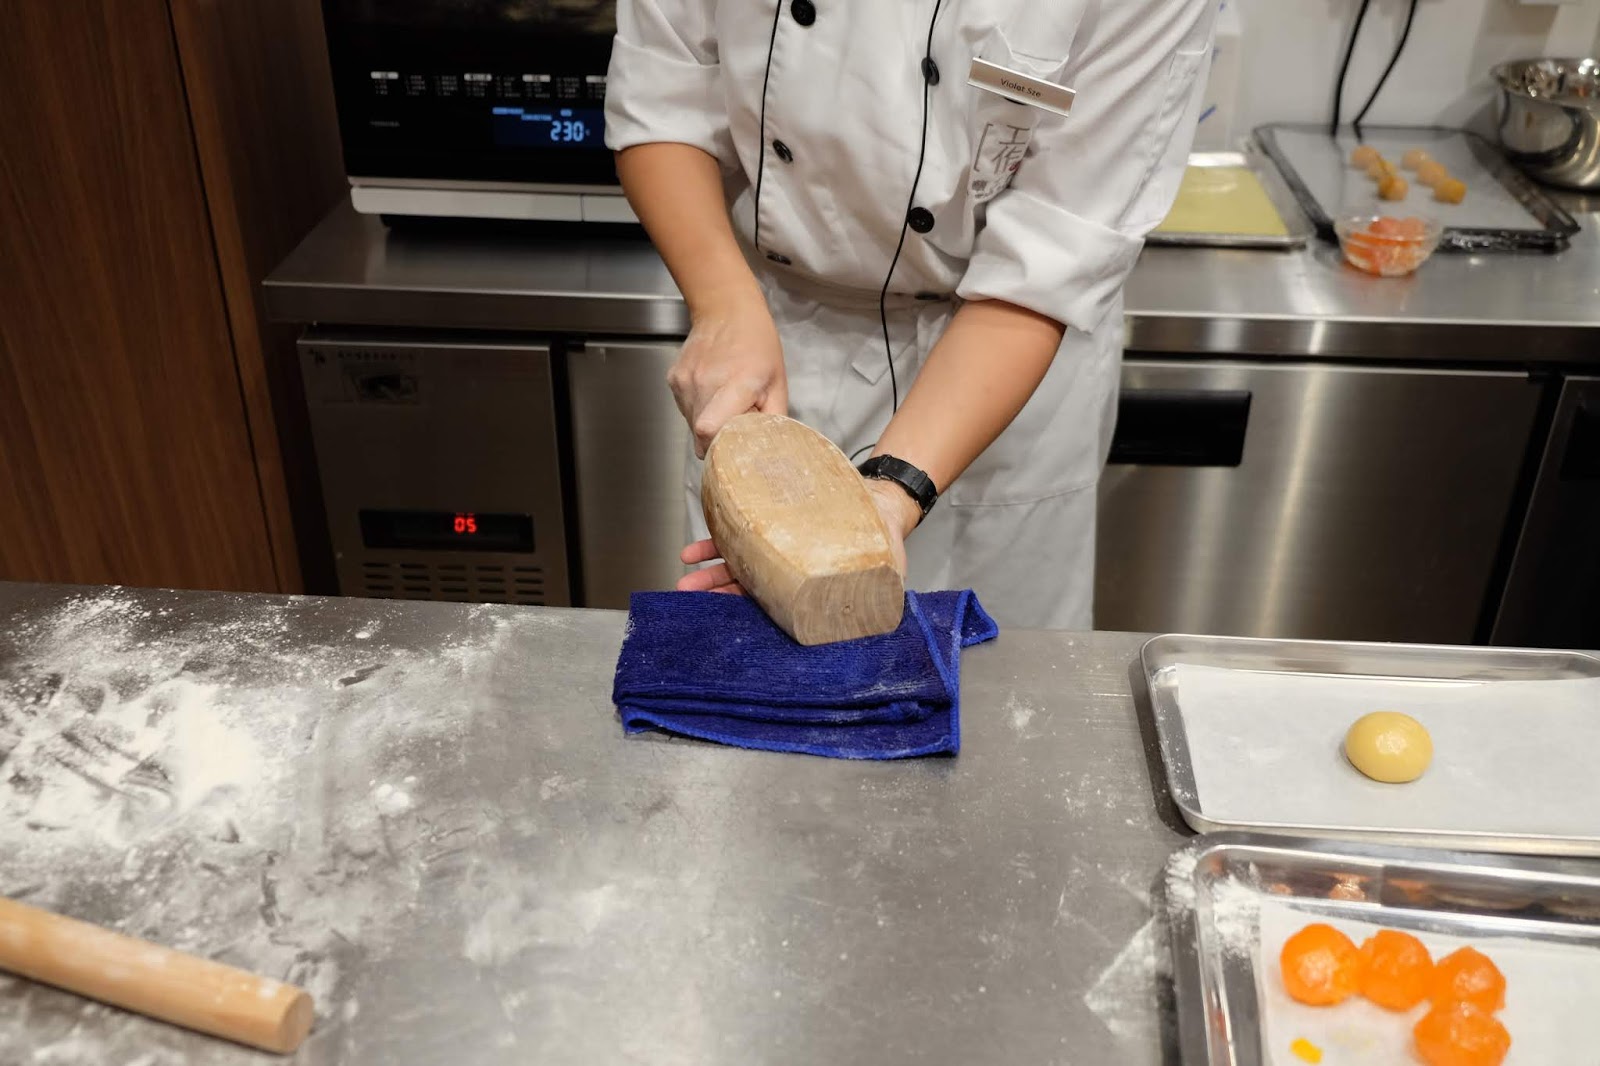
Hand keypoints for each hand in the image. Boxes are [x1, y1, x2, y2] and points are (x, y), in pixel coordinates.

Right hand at [669, 295, 786, 458]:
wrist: (726, 310)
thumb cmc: (757, 344)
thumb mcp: (778, 382)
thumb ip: (773, 420)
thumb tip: (767, 448)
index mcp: (736, 384)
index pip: (709, 430)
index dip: (720, 446)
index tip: (735, 444)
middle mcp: (704, 383)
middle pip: (700, 435)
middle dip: (719, 438)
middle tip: (736, 421)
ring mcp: (685, 382)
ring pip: (691, 425)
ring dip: (709, 423)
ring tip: (725, 402)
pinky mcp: (674, 380)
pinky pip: (685, 410)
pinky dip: (699, 409)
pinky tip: (712, 391)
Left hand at [675, 479, 915, 594]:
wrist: (883, 503)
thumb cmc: (883, 538)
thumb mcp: (885, 564)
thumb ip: (878, 588)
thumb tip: (875, 618)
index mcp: (809, 589)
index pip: (773, 605)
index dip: (745, 609)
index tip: (720, 613)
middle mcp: (789, 573)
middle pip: (748, 587)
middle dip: (717, 591)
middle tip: (690, 594)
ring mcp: (779, 550)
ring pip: (739, 563)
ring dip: (710, 568)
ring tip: (686, 570)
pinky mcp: (774, 527)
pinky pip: (740, 533)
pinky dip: (716, 540)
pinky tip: (694, 548)